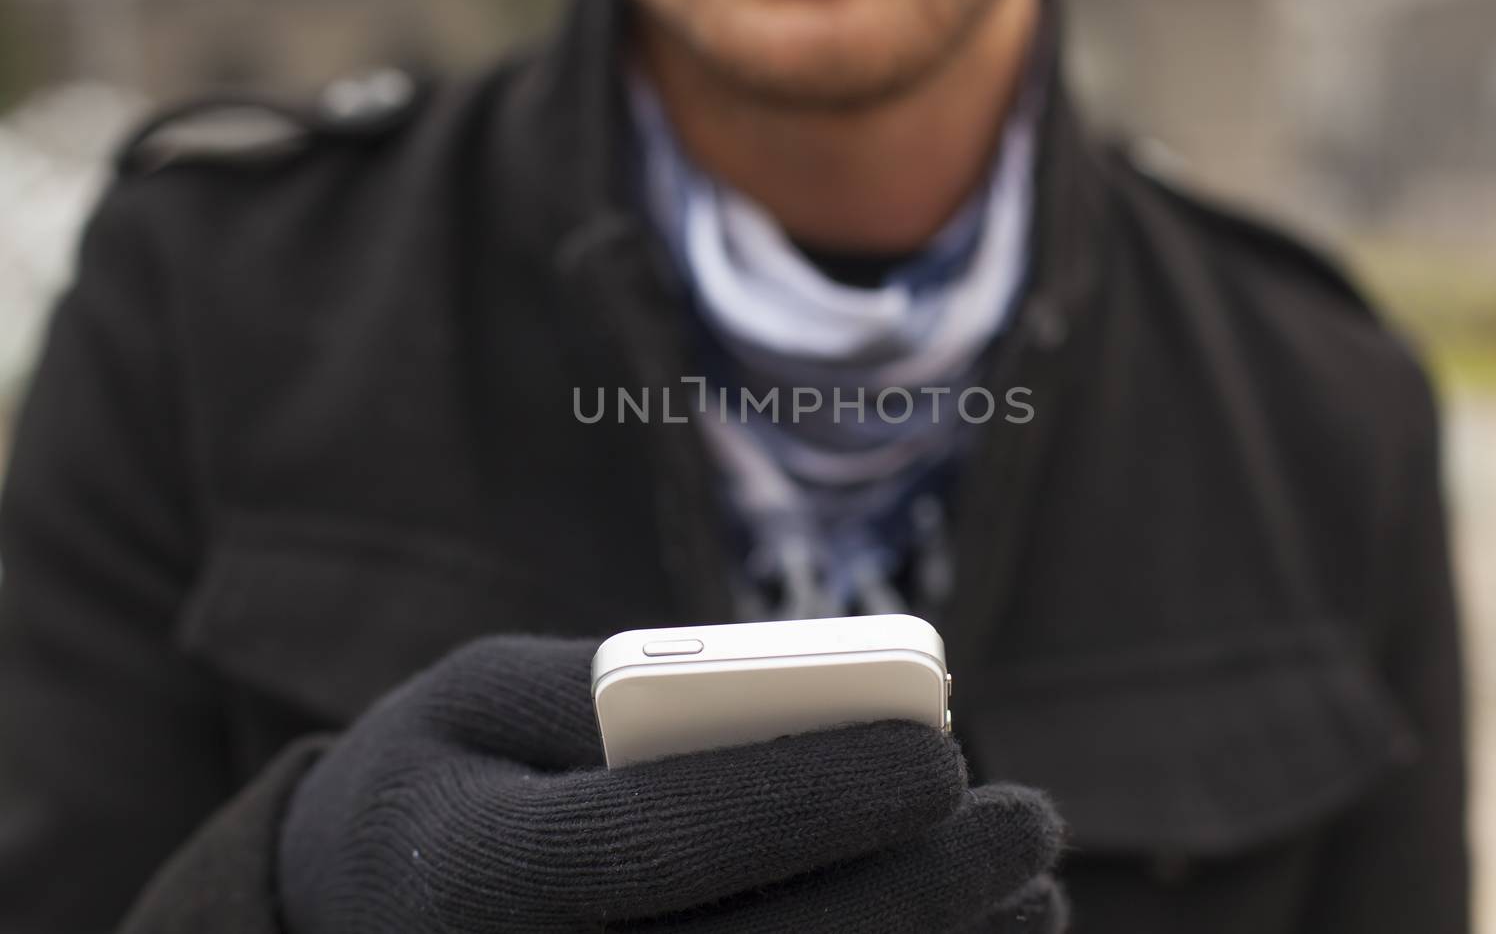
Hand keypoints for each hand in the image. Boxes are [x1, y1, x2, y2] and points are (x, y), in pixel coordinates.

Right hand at [278, 635, 1065, 932]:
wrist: (358, 918)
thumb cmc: (444, 783)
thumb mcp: (484, 694)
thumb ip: (615, 689)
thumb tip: (794, 698)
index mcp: (471, 876)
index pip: (650, 843)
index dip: (805, 796)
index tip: (941, 748)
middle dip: (915, 894)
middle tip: (1028, 823)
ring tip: (1032, 897)